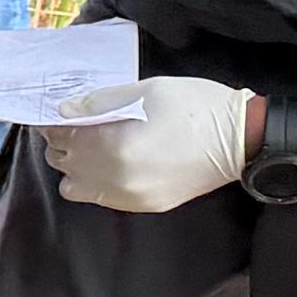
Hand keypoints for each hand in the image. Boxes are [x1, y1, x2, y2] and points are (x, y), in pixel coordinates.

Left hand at [41, 78, 254, 213]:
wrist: (240, 140)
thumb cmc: (195, 106)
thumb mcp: (146, 90)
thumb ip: (100, 101)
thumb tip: (65, 110)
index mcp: (113, 145)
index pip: (61, 137)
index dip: (55, 123)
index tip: (60, 114)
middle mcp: (114, 178)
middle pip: (63, 162)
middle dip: (63, 143)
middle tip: (78, 126)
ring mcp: (128, 197)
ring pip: (75, 187)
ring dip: (76, 167)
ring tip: (95, 147)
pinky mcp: (143, 206)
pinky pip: (101, 198)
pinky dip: (97, 181)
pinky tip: (115, 163)